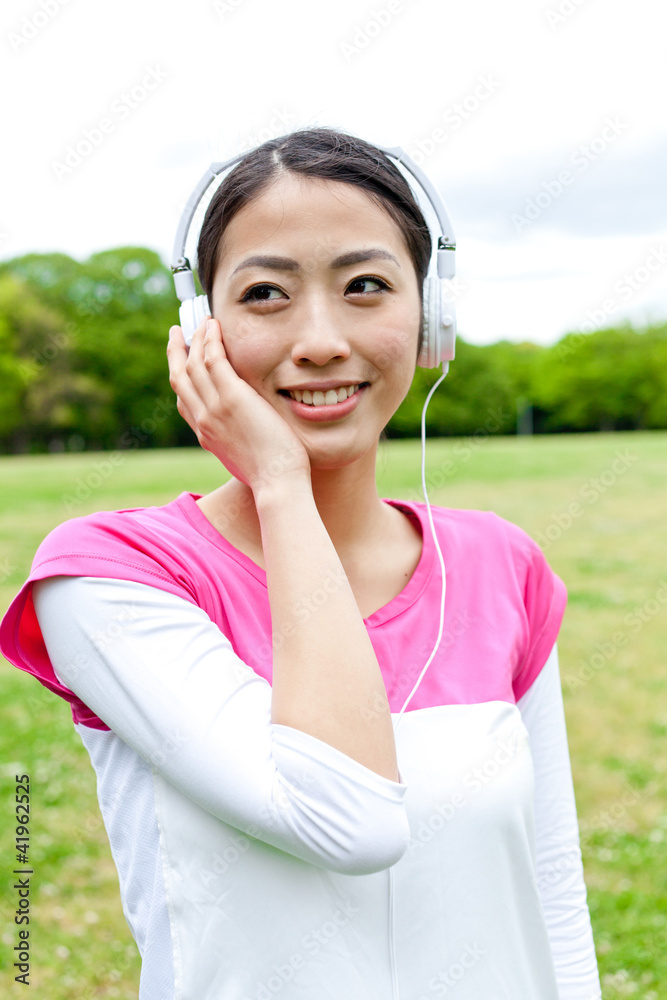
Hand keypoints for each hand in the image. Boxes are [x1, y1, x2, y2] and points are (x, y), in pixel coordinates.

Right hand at [167, 317, 311, 494]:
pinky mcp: (232, 398)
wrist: (277, 484)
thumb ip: (241, 440)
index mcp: (206, 435)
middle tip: (179, 332)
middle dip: (177, 352)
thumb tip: (251, 434)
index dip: (181, 376)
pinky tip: (215, 326)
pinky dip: (211, 340)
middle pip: (179, 377)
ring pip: (193, 364)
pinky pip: (214, 359)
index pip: (184, 400)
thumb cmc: (272, 476)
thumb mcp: (247, 458)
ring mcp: (214, 408)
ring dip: (197, 339)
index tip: (184, 360)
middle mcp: (204, 420)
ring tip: (202, 321)